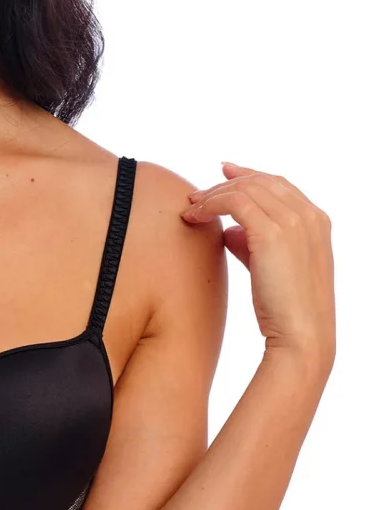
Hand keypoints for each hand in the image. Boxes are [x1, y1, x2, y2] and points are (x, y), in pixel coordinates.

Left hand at [181, 161, 334, 364]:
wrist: (300, 336)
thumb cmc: (286, 310)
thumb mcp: (272, 269)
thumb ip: (253, 244)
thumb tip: (230, 231)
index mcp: (317, 222)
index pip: (280, 185)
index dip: (250, 175)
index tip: (224, 173)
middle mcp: (309, 216)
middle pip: (262, 181)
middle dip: (227, 183)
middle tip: (198, 194)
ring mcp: (294, 222)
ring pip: (246, 188)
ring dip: (214, 195)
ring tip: (191, 208)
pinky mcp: (273, 233)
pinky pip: (235, 202)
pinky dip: (211, 204)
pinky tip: (195, 217)